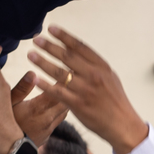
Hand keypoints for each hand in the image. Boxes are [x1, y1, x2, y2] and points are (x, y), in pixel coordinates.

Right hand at [9, 70, 70, 146]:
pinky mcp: (49, 134)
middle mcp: (46, 118)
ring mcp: (49, 128)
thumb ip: (21, 88)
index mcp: (36, 108)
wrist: (5, 150)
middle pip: (66, 101)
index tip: (72, 69)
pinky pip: (60, 118)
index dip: (65, 80)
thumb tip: (33, 73)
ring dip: (69, 99)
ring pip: (65, 110)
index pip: (56, 91)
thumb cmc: (3, 123)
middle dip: (71, 88)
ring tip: (73, 87)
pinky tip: (62, 102)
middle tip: (76, 76)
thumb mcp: (8, 103)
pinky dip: (62, 109)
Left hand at [27, 26, 147, 153]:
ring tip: (31, 54)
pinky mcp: (78, 105)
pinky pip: (57, 92)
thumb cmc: (115, 100)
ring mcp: (85, 90)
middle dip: (50, 46)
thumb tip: (76, 51)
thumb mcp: (109, 77)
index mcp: (102, 67)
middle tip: (36, 39)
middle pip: (67, 57)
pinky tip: (34, 78)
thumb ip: (93, 65)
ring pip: (59, 73)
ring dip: (43, 62)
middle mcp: (94, 76)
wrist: (123, 124)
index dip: (64, 37)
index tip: (51, 28)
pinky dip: (44, 84)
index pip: (80, 47)